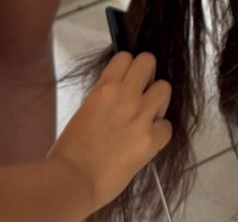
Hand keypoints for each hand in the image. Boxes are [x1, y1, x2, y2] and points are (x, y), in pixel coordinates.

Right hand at [51, 51, 172, 210]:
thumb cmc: (70, 150)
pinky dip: (160, 132)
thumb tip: (119, 96)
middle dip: (147, 76)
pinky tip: (148, 140)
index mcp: (104, 88)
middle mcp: (125, 96)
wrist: (72, 181)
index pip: (125, 56)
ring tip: (147, 117)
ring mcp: (140, 116)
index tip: (127, 80)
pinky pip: (167, 126)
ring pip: (165, 89)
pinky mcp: (151, 139)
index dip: (128, 67)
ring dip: (157, 101)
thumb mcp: (84, 111)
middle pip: (149, 62)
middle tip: (141, 93)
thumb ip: (105, 98)